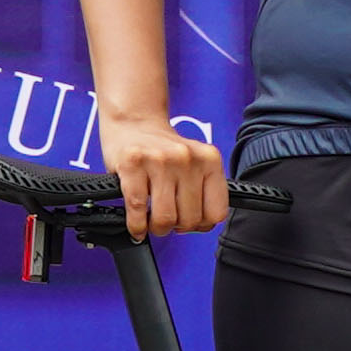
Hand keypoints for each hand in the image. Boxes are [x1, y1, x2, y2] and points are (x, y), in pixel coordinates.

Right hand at [101, 100, 224, 237]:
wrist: (135, 122)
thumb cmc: (164, 150)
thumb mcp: (196, 164)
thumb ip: (203, 190)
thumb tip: (201, 226)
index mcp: (209, 159)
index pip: (216, 212)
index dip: (202, 225)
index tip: (191, 222)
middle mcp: (187, 158)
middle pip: (189, 219)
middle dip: (177, 228)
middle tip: (168, 221)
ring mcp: (159, 160)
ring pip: (165, 218)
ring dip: (157, 228)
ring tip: (152, 221)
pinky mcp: (133, 164)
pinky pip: (138, 209)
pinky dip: (137, 225)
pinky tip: (137, 224)